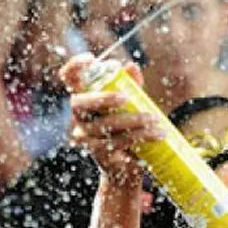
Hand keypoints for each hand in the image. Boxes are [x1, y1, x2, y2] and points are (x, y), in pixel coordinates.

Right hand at [61, 55, 164, 186]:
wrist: (127, 168)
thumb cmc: (127, 130)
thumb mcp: (130, 106)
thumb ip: (131, 86)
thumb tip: (131, 66)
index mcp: (85, 101)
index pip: (69, 79)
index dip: (74, 67)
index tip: (91, 59)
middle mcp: (79, 119)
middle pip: (79, 104)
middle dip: (102, 98)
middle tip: (126, 98)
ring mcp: (87, 139)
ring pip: (104, 126)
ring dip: (133, 120)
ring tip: (156, 120)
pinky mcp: (101, 156)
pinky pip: (119, 144)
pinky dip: (141, 138)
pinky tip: (157, 136)